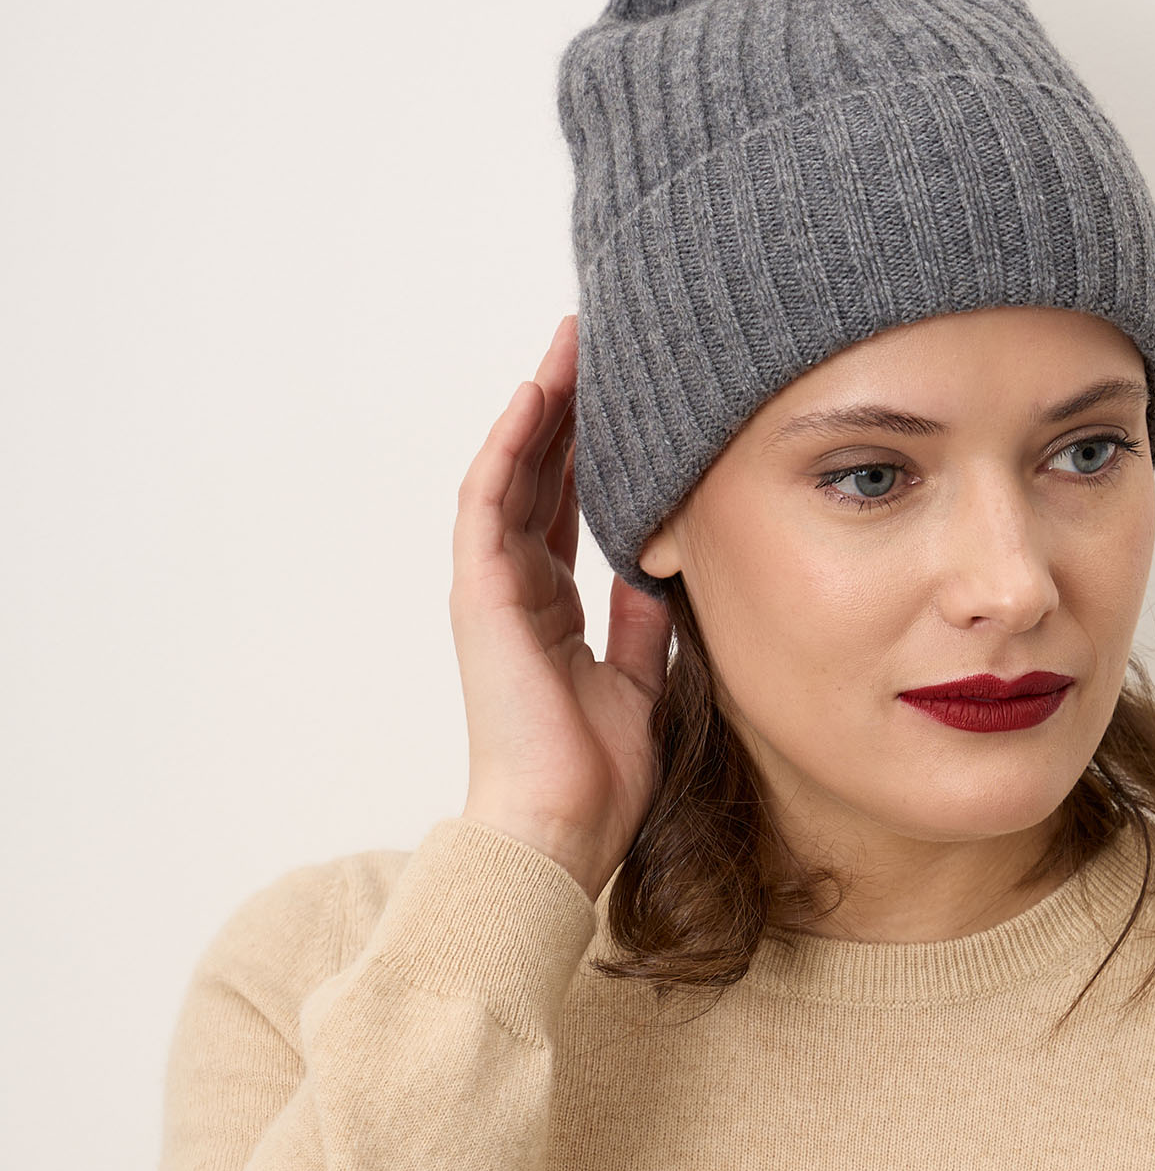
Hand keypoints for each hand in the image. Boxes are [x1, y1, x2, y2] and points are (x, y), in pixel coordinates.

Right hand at [450, 314, 674, 900]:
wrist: (562, 827)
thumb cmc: (597, 775)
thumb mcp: (639, 680)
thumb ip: (639, 623)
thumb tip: (657, 567)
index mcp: (549, 610)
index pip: (565, 509)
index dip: (590, 451)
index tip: (625, 398)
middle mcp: (516, 591)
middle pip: (537, 478)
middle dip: (566, 410)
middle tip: (596, 343)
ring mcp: (492, 589)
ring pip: (511, 474)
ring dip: (537, 407)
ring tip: (569, 345)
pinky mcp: (481, 595)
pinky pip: (489, 502)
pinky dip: (510, 445)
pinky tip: (535, 395)